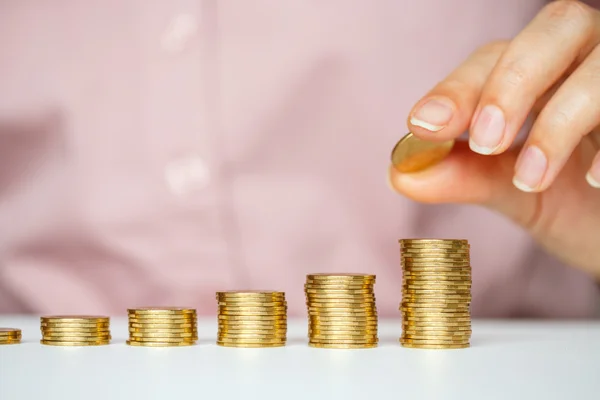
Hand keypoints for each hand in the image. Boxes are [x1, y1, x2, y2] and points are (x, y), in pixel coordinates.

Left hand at [389, 1, 599, 277]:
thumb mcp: (516, 194)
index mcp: (539, 72)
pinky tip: (595, 182)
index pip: (493, 58)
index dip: (459, 87)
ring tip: (532, 178)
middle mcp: (585, 59)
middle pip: (556, 27)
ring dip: (560, 118)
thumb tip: (400, 174)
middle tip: (486, 142)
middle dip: (514, 82)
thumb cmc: (574, 205)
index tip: (424, 125)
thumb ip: (467, 177)